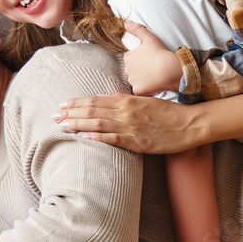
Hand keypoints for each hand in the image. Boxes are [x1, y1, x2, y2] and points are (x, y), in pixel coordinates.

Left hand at [55, 92, 199, 153]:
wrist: (189, 123)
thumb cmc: (167, 113)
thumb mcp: (144, 102)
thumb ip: (126, 103)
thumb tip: (108, 104)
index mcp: (127, 100)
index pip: (96, 100)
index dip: (77, 102)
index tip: (62, 104)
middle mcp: (126, 111)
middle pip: (92, 110)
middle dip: (71, 113)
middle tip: (54, 115)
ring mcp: (131, 126)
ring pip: (98, 123)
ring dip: (78, 124)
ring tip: (62, 125)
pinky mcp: (138, 142)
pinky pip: (114, 139)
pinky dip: (98, 138)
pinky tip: (84, 138)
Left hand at [122, 21, 182, 95]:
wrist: (170, 69)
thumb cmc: (160, 53)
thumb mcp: (149, 37)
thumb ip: (136, 29)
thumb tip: (125, 22)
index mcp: (128, 57)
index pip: (131, 59)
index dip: (140, 59)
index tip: (149, 59)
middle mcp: (127, 69)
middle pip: (132, 70)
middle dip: (139, 69)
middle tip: (152, 68)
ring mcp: (132, 81)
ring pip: (135, 81)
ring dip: (142, 79)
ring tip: (154, 76)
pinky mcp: (138, 90)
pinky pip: (140, 91)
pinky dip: (145, 89)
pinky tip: (153, 84)